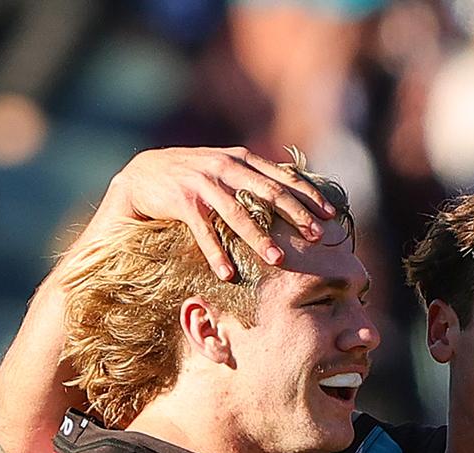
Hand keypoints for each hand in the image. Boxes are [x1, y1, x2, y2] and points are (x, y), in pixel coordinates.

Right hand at [88, 146, 338, 277]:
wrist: (143, 175)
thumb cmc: (192, 177)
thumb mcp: (225, 169)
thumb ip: (254, 178)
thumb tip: (295, 193)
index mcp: (241, 158)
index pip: (283, 177)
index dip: (309, 196)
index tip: (331, 215)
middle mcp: (224, 166)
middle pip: (268, 193)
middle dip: (295, 216)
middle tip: (317, 237)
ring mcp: (202, 182)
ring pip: (237, 214)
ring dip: (258, 238)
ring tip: (278, 260)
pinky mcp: (182, 200)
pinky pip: (203, 230)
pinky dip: (216, 253)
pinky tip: (228, 273)